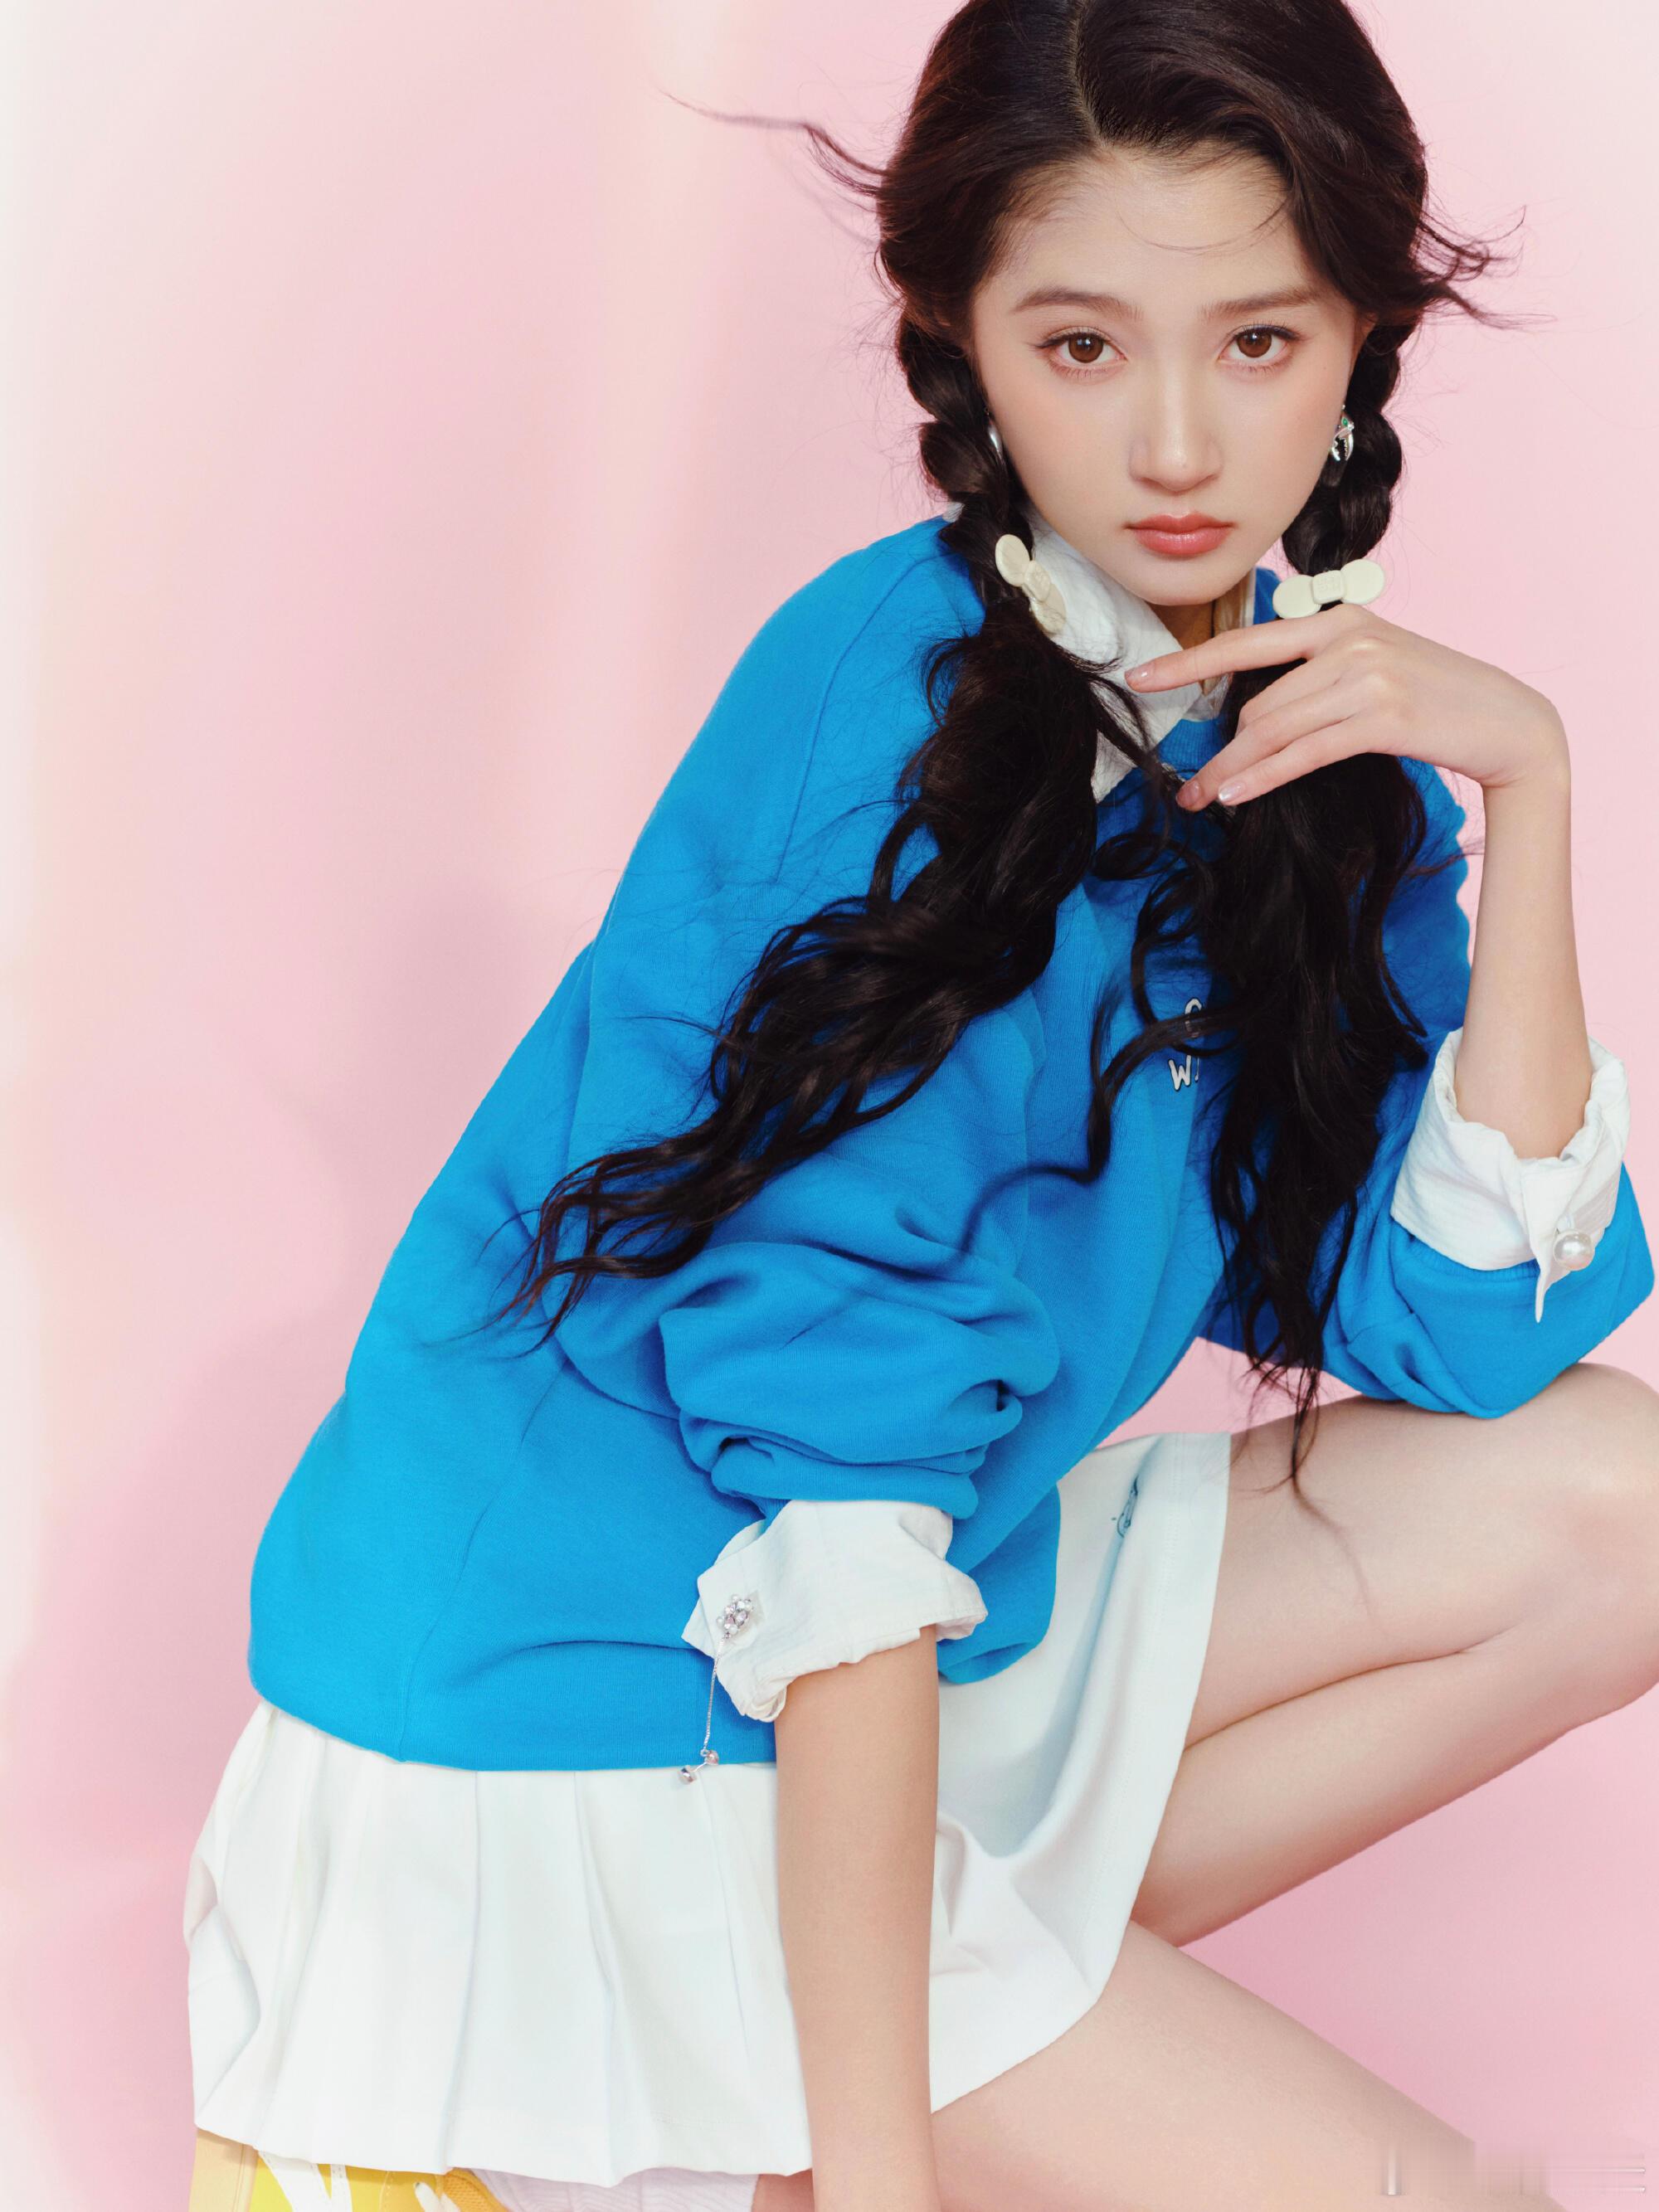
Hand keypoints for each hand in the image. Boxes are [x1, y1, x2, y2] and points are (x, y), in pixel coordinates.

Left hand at [1124, 600, 1567, 809]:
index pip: (1247, 640)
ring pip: (1273, 729)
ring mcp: (1368, 674)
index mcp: (1339, 620)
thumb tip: (1255, 713)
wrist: (1509, 720)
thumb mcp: (1375, 667)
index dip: (1188, 662)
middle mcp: (1349, 639)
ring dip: (1232, 770)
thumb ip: (1320, 674)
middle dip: (1218, 750)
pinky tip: (1234, 798)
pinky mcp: (1384, 717)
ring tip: (1201, 799)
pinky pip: (1303, 752)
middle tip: (1185, 787)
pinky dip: (1263, 777)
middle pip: (1258, 703)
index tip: (1141, 676)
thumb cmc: (1437, 700)